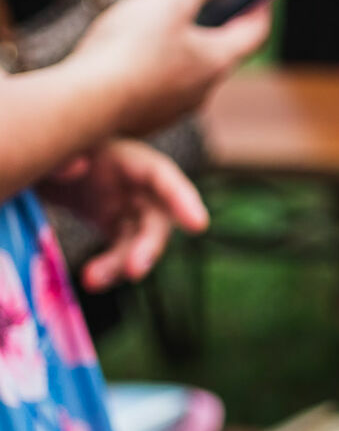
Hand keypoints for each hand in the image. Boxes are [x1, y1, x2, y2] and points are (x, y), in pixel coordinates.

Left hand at [37, 140, 207, 288]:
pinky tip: (91, 281)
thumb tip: (76, 167)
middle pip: (157, 220)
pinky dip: (110, 270)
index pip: (163, 177)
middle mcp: (140, 187)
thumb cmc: (55, 149)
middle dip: (149, 247)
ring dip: (122, 266)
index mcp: (131, 160)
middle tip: (134, 271)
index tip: (199, 225)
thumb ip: (63, 157)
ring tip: (92, 280)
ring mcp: (131, 210)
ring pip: (140, 244)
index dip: (184, 200)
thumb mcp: (55, 149)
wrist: (47, 162)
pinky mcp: (118, 228)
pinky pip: (122, 254)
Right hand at [69, 0, 270, 136]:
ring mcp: (174, 107)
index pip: (255, 34)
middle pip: (219, 52)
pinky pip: (157, 86)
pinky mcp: (145, 116)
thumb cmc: (130, 52)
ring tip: (158, 22)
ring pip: (186, 70)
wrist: (86, 105)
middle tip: (202, 1)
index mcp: (217, 62)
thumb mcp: (168, 2)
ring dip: (181, 45)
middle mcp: (203, 90)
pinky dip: (153, 65)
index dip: (260, 10)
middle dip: (214, 24)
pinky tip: (128, 54)